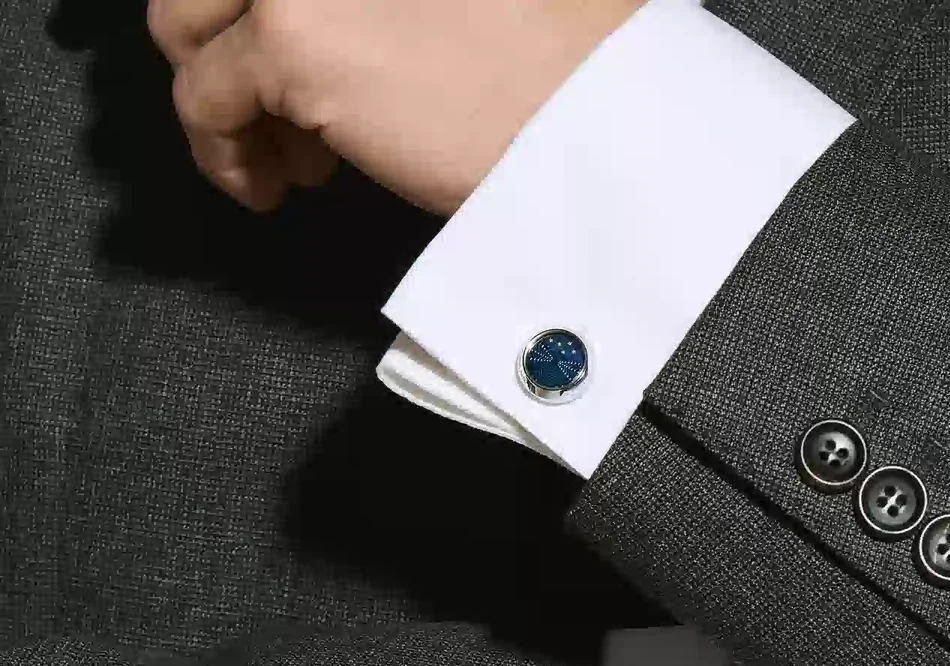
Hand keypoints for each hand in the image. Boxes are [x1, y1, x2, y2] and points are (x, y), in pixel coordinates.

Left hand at [148, 0, 643, 215]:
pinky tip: (270, 188)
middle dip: (223, 52)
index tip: (286, 82)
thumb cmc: (552, 75)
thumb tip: (340, 46)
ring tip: (288, 164)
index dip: (259, 21)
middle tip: (277, 121)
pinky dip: (224, 155)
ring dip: (225, 104)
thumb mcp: (454, 12)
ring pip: (184, 27)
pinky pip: (203, 101)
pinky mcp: (290, 41)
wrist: (588, 117)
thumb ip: (381, 11)